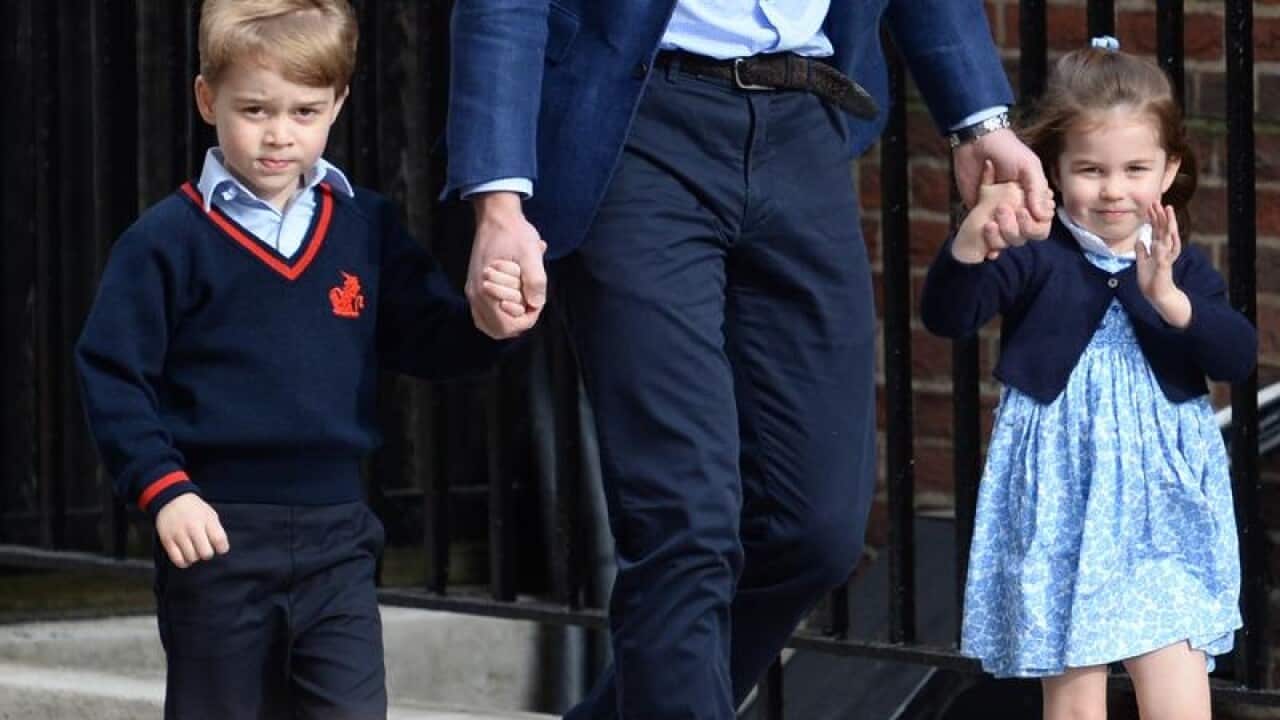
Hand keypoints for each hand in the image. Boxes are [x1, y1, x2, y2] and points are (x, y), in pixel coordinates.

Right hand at [155, 494, 228, 568]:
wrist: (172, 500)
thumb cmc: (195, 509)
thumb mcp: (210, 515)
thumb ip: (216, 530)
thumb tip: (220, 548)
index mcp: (206, 520)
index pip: (219, 541)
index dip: (222, 548)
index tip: (219, 547)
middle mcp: (193, 528)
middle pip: (206, 553)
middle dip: (207, 554)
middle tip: (204, 548)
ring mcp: (179, 535)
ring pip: (192, 558)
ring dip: (195, 557)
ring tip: (194, 550)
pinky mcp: (167, 541)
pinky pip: (177, 560)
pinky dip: (184, 562)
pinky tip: (186, 556)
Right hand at [466, 192, 547, 337]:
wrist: (496, 216)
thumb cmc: (514, 233)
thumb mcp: (531, 252)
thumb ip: (535, 279)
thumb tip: (536, 304)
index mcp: (486, 289)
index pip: (507, 326)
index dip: (527, 319)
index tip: (536, 301)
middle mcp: (475, 295)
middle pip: (498, 330)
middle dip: (519, 320)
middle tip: (530, 301)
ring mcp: (472, 292)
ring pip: (490, 325)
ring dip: (509, 318)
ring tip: (522, 300)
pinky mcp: (473, 287)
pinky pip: (484, 314)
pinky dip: (499, 314)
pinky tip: (512, 300)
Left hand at [953, 128, 1053, 240]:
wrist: (976, 142)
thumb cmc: (1007, 150)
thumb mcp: (1029, 166)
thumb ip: (1037, 190)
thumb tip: (1043, 216)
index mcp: (1033, 199)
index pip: (1041, 225)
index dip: (1033, 225)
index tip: (1022, 212)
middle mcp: (1018, 210)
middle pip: (1023, 236)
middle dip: (1013, 229)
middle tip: (1002, 210)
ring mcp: (998, 215)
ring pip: (1005, 240)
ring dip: (999, 238)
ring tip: (989, 224)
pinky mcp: (979, 215)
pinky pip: (986, 239)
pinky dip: (988, 248)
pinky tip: (987, 251)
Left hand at [1137, 203, 1190, 327]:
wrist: (1158, 294)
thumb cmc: (1152, 278)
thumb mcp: (1142, 262)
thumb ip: (1142, 251)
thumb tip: (1139, 240)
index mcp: (1158, 248)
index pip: (1157, 229)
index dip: (1154, 217)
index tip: (1151, 205)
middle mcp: (1164, 250)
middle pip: (1163, 229)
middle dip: (1161, 215)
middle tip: (1158, 201)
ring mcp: (1165, 258)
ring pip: (1168, 237)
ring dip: (1167, 224)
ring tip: (1167, 212)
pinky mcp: (1164, 267)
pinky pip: (1163, 256)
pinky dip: (1161, 249)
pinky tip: (1159, 240)